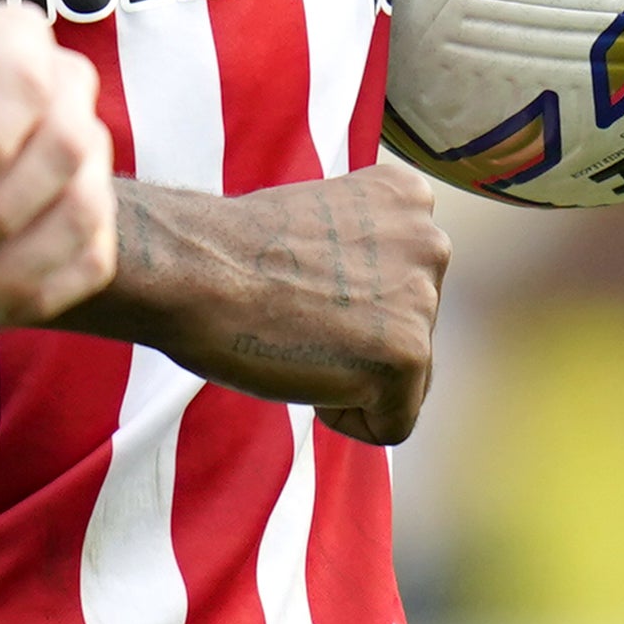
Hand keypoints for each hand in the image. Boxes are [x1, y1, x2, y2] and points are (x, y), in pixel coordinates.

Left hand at [0, 7, 120, 325]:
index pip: (25, 85)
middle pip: (68, 151)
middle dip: (1, 215)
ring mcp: (88, 151)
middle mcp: (67, 87)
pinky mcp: (91, 210)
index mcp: (11, 37)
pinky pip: (91, 261)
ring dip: (21, 272)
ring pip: (86, 215)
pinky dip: (41, 296)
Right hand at [102, 162, 452, 442]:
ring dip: (349, 377)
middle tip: (293, 317)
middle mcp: (432, 242)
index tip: (298, 285)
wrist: (191, 269)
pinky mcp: (407, 356)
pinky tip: (303, 372)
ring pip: (404, 382)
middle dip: (357, 343)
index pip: (404, 286)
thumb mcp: (320, 226)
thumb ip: (363, 257)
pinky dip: (344, 418)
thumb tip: (374, 310)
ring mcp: (423, 300)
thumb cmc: (228, 251)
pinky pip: (391, 424)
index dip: (346, 304)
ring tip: (297, 337)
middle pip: (411, 334)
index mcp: (409, 199)